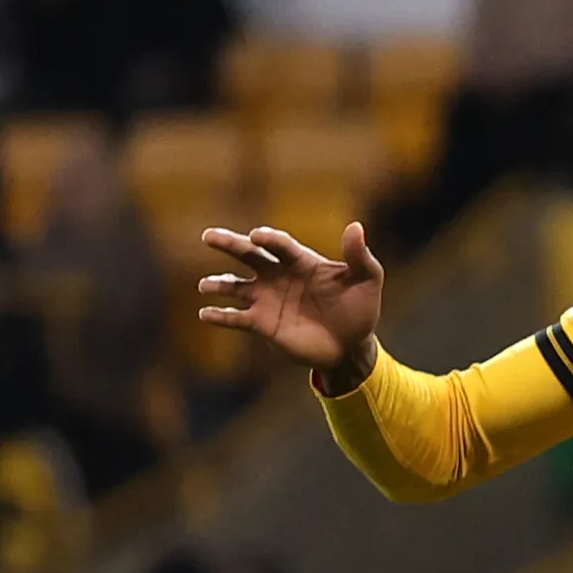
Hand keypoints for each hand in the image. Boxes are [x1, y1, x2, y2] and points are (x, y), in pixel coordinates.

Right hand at [197, 221, 384, 385]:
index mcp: (301, 261)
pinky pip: (236, 318)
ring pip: (236, 286)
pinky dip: (220, 316)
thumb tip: (355, 226)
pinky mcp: (262, 324)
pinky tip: (205, 314)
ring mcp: (267, 299)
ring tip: (205, 285)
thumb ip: (359, 255)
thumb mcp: (367, 279)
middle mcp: (278, 276)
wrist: (351, 346)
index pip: (280, 245)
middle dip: (229, 244)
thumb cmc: (360, 307)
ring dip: (219, 284)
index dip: (269, 239)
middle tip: (208, 236)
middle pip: (249, 255)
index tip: (257, 235)